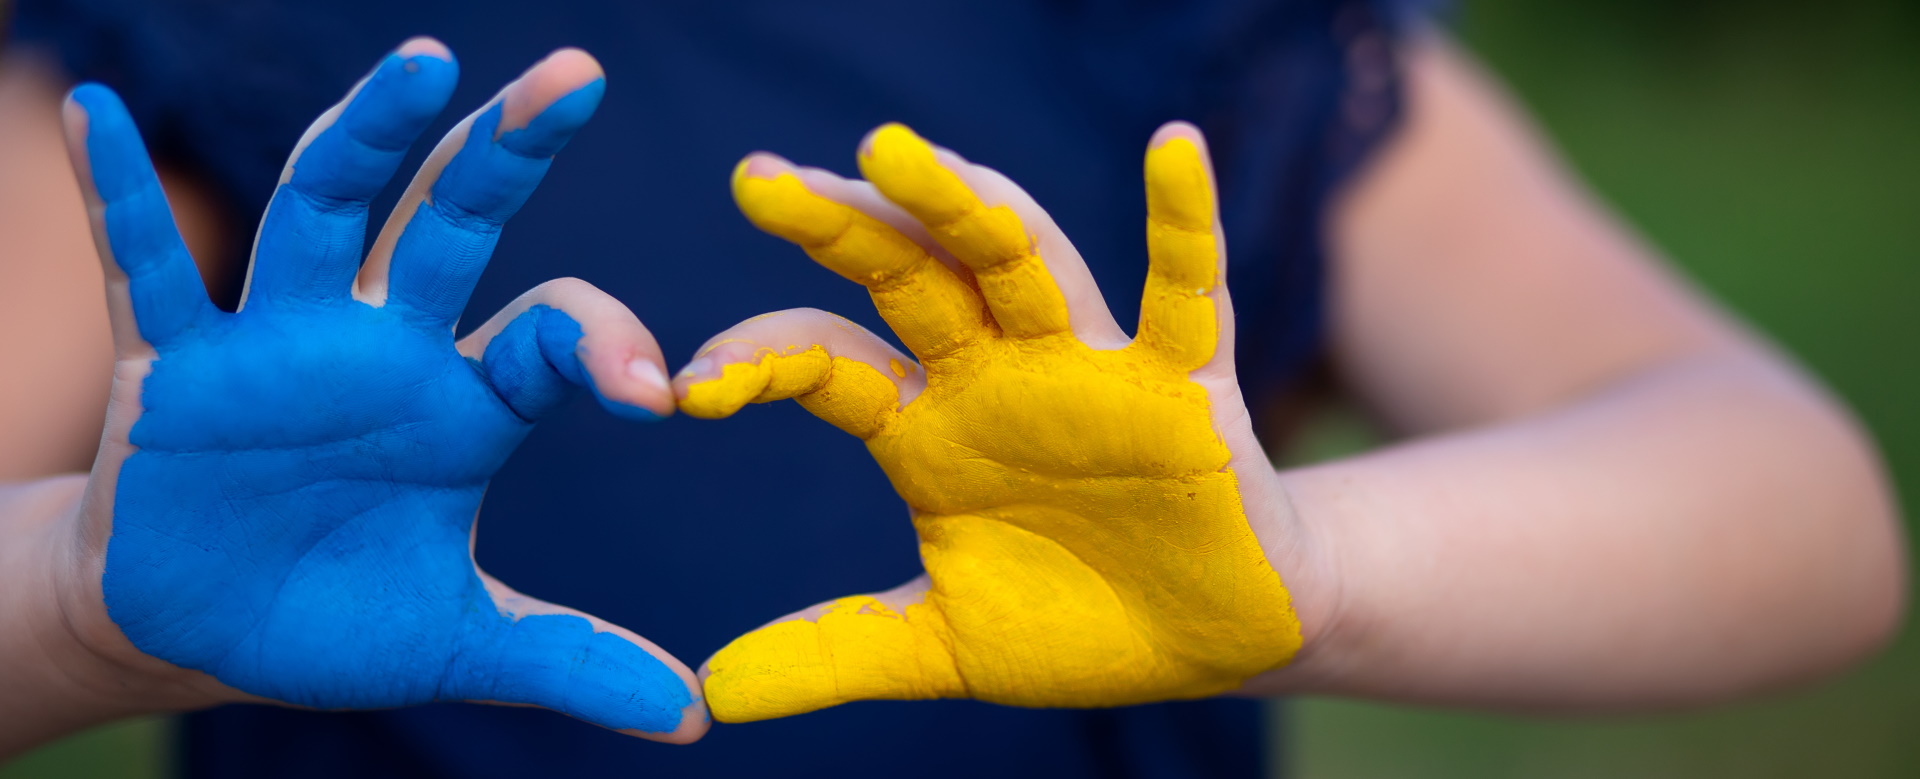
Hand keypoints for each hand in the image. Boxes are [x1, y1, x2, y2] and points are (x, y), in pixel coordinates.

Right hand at [56, 40, 704, 739]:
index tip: (656, 393)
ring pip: (324, 211)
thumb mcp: (458, 646)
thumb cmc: (334, 616)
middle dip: (508, 150)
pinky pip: (146, 268)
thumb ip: (569, 662)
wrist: (199, 630)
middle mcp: (384, 345)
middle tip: (576, 75)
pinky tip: (96, 108)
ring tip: (423, 62)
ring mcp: (280, 341)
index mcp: (467, 402)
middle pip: (453, 221)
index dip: (605, 346)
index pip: (553, 337)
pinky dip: (116, 194)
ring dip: (366, 137)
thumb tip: (696, 716)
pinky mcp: (175, 364)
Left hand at [679, 123, 1307, 721]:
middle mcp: (994, 374)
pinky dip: (1185, 222)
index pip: (825, 363)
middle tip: (759, 179)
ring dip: (961, 205)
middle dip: (838, 227)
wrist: (1208, 642)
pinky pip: (1185, 292)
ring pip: (1021, 260)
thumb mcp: (943, 647)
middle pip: (907, 275)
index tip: (686, 390)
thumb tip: (711, 694)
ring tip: (893, 149)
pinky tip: (1172, 148)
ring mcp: (1087, 367)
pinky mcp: (1184, 383)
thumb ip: (836, 654)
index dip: (758, 363)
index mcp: (926, 426)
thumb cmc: (1076, 623)